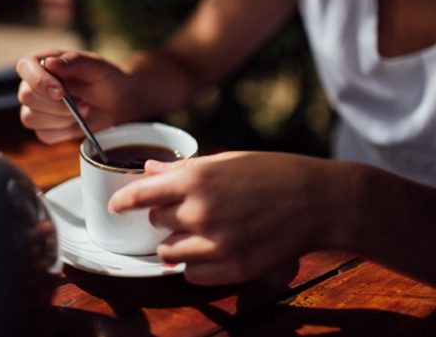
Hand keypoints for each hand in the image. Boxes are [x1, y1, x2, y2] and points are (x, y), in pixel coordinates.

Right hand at [16, 49, 131, 143]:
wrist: (117, 102)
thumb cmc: (104, 79)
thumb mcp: (96, 66)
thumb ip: (74, 62)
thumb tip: (49, 63)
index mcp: (41, 62)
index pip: (25, 68)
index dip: (39, 81)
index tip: (61, 92)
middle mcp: (33, 84)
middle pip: (26, 97)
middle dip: (57, 104)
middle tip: (83, 102)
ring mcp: (36, 107)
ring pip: (31, 118)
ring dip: (61, 118)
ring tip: (82, 110)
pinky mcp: (44, 128)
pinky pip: (44, 135)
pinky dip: (64, 132)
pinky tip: (77, 122)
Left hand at [109, 152, 353, 284]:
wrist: (318, 201)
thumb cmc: (274, 173)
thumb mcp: (228, 161)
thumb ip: (185, 169)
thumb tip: (150, 170)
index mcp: (198, 178)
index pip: (142, 193)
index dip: (124, 201)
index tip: (116, 205)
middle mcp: (200, 211)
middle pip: (156, 222)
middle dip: (165, 216)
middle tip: (190, 210)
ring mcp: (216, 243)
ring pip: (169, 252)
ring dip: (177, 243)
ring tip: (202, 233)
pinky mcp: (232, 269)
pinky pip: (192, 274)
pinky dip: (197, 264)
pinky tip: (215, 250)